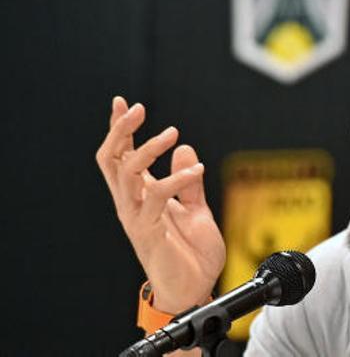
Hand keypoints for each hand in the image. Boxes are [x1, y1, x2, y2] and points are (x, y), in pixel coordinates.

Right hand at [96, 96, 224, 312]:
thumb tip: (186, 149)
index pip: (122, 156)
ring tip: (172, 133)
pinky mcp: (148, 230)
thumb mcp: (196, 209)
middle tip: (137, 108)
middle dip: (120, 130)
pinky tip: (196, 170)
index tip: (122, 102)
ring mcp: (137, 216)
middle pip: (112, 159)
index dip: (120, 129)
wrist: (195, 289)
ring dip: (147, 149)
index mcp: (141, 196)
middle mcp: (133, 203)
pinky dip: (176, 179)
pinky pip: (156, 197)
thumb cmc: (192, 255)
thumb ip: (188, 182)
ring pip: (126, 173)